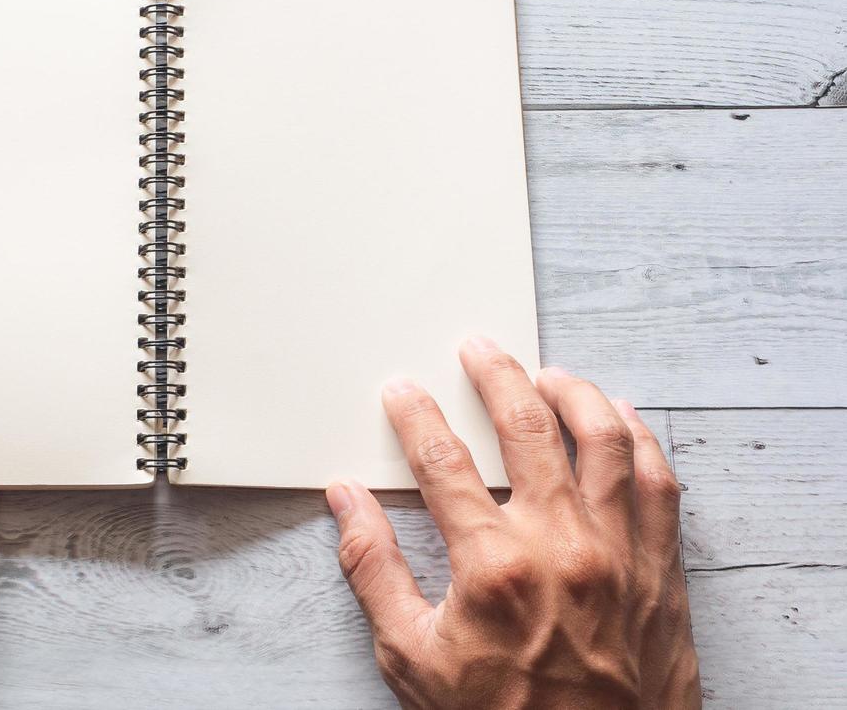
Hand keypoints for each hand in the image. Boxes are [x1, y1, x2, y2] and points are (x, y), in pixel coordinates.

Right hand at [328, 337, 699, 708]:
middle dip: (496, 374)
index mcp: (493, 565)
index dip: (416, 415)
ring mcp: (620, 553)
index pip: (443, 459)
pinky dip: (641, 439)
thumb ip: (374, 571)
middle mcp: (563, 545)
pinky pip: (660, 483)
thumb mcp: (412, 658)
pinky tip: (620, 420)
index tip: (403, 391)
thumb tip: (346, 502)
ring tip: (547, 373)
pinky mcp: (661, 570)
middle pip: (528, 425)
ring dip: (573, 392)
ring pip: (606, 438)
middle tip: (478, 349)